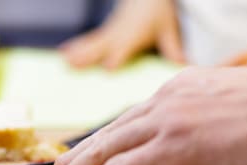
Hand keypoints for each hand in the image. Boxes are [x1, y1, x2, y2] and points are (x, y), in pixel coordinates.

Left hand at [38, 66, 246, 164]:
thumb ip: (218, 151)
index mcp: (189, 91)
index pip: (134, 121)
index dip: (106, 144)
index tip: (88, 159)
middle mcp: (171, 100)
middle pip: (110, 132)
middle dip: (78, 157)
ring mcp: (169, 122)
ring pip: (105, 150)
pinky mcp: (172, 148)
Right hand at [59, 0, 184, 69]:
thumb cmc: (158, 14)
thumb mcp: (169, 30)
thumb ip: (173, 49)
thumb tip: (184, 65)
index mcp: (133, 36)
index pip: (123, 48)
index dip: (116, 58)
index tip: (107, 68)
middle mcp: (118, 35)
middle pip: (100, 47)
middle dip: (88, 57)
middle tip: (73, 67)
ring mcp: (108, 33)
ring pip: (90, 44)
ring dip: (76, 53)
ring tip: (63, 63)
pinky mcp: (104, 33)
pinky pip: (87, 40)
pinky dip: (74, 46)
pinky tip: (62, 53)